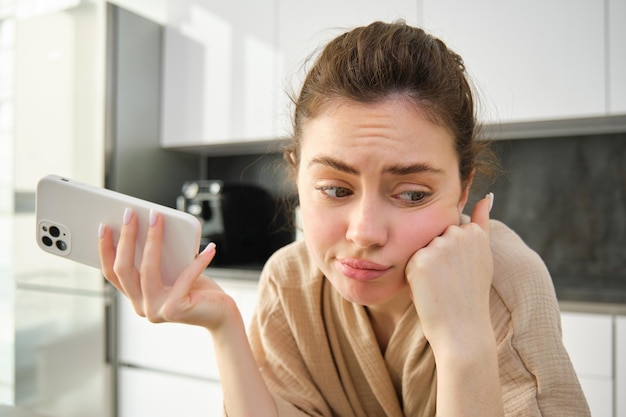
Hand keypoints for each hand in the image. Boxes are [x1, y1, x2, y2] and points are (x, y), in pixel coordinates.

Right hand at [98, 208, 235, 330]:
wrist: (219, 314)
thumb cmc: (198, 289)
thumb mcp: (174, 271)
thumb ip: (159, 258)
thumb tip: (149, 224)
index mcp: (137, 297)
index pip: (113, 273)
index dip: (105, 250)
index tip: (104, 227)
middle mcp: (142, 307)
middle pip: (124, 269)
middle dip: (125, 238)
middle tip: (130, 214)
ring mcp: (156, 310)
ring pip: (147, 270)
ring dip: (152, 240)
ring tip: (157, 218)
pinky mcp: (175, 309)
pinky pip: (185, 278)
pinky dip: (199, 261)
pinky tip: (209, 247)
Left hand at [405, 193, 493, 353]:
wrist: (462, 329)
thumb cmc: (471, 295)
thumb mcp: (482, 255)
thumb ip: (481, 222)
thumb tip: (487, 196)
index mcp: (475, 233)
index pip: (449, 231)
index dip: (449, 256)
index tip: (458, 274)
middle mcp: (458, 234)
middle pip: (432, 236)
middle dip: (435, 257)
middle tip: (448, 281)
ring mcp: (439, 246)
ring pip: (420, 249)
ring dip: (424, 266)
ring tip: (439, 286)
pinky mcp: (421, 259)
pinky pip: (409, 263)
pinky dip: (414, 278)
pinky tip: (429, 291)